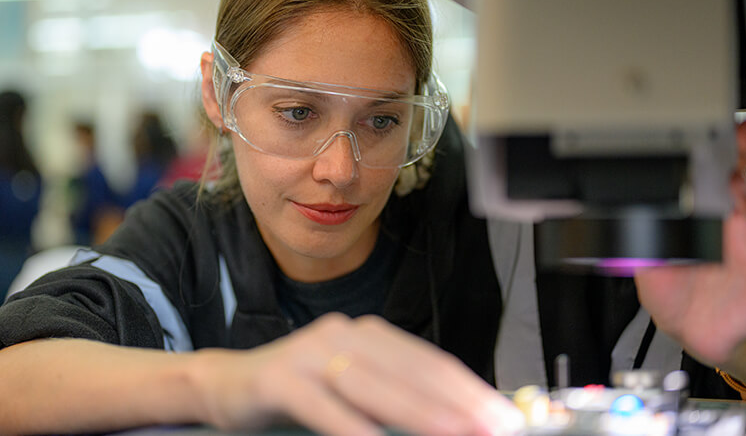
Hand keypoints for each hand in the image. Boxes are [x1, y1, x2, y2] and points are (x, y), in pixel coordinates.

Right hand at [194, 313, 523, 435]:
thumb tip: (452, 421)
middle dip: (458, 403)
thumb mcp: (352, 390)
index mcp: (369, 334)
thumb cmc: (299, 393)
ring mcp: (311, 351)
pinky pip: (324, 405)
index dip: (469, 388)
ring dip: (420, 413)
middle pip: (410, 371)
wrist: (227, 384)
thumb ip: (395, 398)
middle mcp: (345, 334)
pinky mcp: (282, 376)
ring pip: (375, 386)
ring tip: (457, 434)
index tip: (503, 414)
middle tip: (496, 427)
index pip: (430, 362)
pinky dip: (353, 427)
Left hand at [635, 121, 745, 366]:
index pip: (723, 176)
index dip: (733, 152)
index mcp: (707, 216)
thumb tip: (618, 207)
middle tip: (728, 174)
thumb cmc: (671, 288)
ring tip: (742, 204)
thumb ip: (639, 230)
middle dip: (741, 178)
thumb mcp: (645, 256)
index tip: (736, 132)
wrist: (687, 328)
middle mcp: (736, 227)